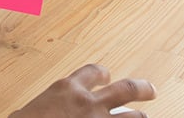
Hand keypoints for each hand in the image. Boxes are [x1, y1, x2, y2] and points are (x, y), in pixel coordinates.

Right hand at [10, 64, 155, 116]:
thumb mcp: (32, 109)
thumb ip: (49, 106)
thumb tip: (39, 114)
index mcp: (67, 89)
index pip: (92, 72)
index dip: (103, 73)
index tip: (107, 75)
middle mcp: (88, 103)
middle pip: (125, 90)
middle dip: (142, 89)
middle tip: (151, 90)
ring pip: (133, 117)